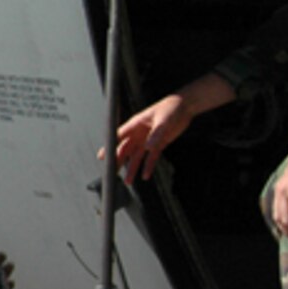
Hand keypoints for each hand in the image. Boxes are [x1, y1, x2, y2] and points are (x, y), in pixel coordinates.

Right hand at [105, 73, 235, 180]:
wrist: (185, 107)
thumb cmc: (171, 108)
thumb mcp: (163, 120)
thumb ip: (156, 134)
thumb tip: (148, 147)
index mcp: (135, 124)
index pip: (119, 137)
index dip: (110, 146)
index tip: (102, 157)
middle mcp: (139, 133)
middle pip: (125, 149)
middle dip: (118, 161)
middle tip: (111, 173)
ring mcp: (148, 140)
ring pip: (137, 157)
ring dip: (132, 168)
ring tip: (128, 181)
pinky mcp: (158, 144)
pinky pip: (151, 158)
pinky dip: (148, 167)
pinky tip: (145, 176)